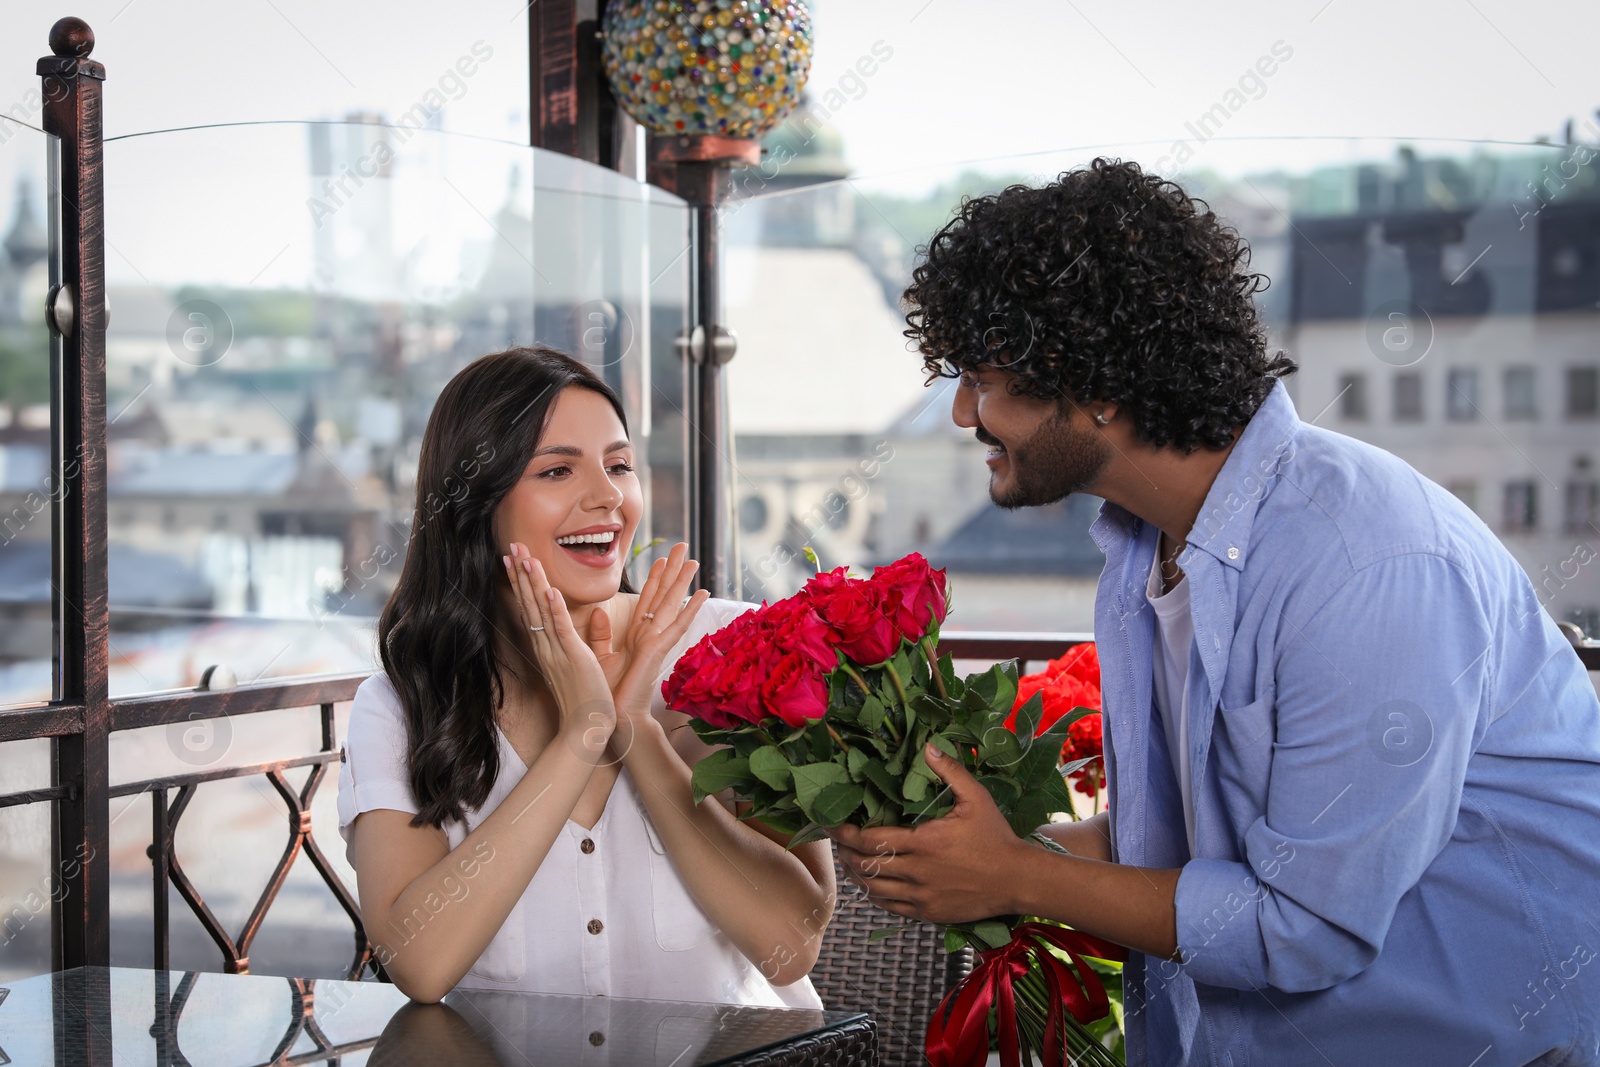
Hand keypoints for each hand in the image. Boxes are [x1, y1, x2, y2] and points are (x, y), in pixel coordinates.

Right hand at [503, 543, 614, 754]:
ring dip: (533, 583)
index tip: (515, 559)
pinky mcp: (573, 658)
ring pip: (541, 611)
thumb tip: (587, 620)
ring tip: (524, 557)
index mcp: (547, 646)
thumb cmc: (585, 697)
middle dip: (521, 573)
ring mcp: (557, 651)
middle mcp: (546, 646)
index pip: (531, 608)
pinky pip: (561, 629)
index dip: (522, 582)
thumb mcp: (580, 662)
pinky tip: (550, 590)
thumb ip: (582, 639)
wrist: (585, 728)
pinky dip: (555, 609)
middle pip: (529, 603)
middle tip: (511, 546)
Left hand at [588, 542, 709, 721]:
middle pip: (663, 595)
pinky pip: (677, 625)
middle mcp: (649, 634)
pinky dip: (690, 609)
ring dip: (683, 581)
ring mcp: (656, 642)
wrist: (614, 716)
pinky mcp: (658, 651)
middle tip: (682, 545)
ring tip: (694, 560)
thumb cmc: (608, 692)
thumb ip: (600, 634)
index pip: (647, 600)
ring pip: (672, 604)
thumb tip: (598, 611)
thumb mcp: (600, 655)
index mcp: (636, 635)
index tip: (662, 557)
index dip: (655, 578)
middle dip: (672, 570)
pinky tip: (702, 593)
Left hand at [829, 744, 1030, 922]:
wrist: (1018, 880)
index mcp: (924, 842)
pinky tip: (869, 884)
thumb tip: (927, 745)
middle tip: (837, 840)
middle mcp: (918, 872)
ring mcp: (921, 896)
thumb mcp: (976, 798)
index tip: (832, 823)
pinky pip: (889, 907)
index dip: (845, 832)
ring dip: (855, 874)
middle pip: (866, 865)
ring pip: (873, 889)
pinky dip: (873, 895)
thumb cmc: (996, 837)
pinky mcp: (927, 913)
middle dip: (845, 852)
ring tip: (848, 860)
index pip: (870, 839)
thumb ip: (949, 771)